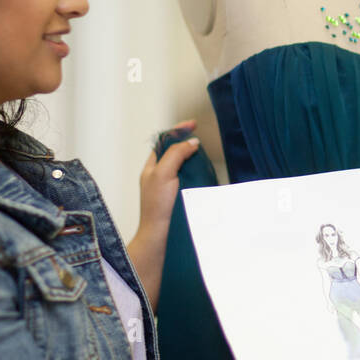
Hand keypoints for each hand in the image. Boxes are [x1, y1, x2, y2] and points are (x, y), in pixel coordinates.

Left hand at [137, 119, 199, 235]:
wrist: (161, 235)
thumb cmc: (157, 207)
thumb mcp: (163, 174)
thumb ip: (175, 154)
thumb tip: (191, 142)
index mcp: (152, 167)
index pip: (165, 142)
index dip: (178, 131)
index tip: (193, 124)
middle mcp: (161, 175)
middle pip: (176, 151)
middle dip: (188, 143)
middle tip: (201, 141)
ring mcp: (171, 186)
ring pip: (184, 164)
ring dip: (195, 158)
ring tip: (205, 156)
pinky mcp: (181, 196)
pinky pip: (191, 178)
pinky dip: (199, 173)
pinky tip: (206, 174)